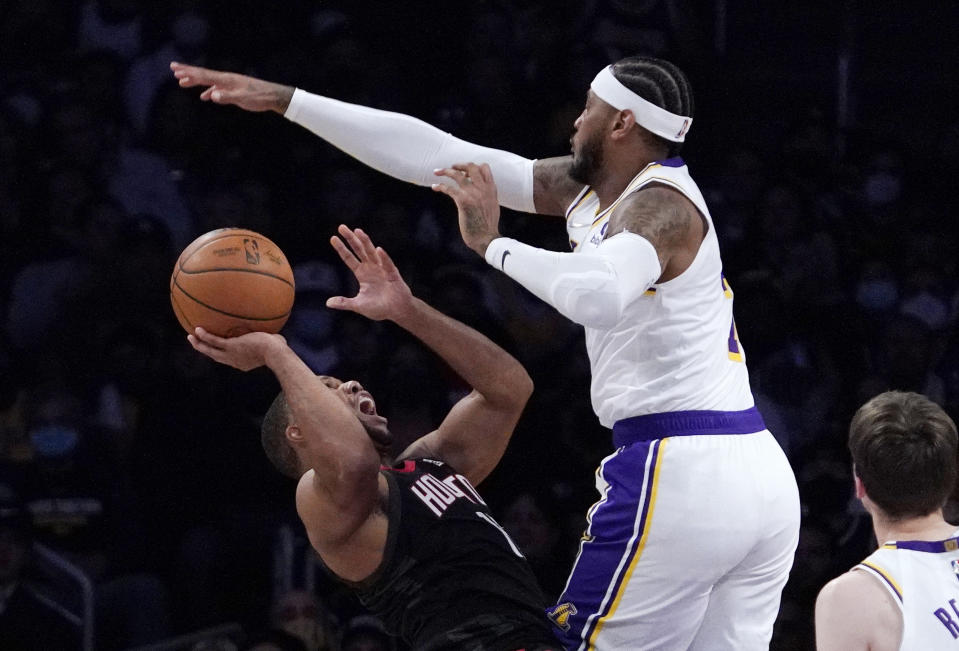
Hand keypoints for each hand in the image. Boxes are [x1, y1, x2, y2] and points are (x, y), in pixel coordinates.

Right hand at [170, 61, 293, 112]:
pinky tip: (205, 97)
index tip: (175, 70)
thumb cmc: (259, 98)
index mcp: (226, 80)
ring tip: (182, 83)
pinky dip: (209, 92)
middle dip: (188, 72)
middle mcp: (226, 79)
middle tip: (173, 69)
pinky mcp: (234, 90)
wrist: (273, 96)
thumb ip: (226, 97)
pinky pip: (218, 89)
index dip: (189, 73)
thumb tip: (211, 96)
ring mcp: (230, 84)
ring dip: (195, 82)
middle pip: (203, 74)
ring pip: (209, 81)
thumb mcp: (242, 99)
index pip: (203, 75)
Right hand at [188, 327, 286, 370]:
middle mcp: (234, 361)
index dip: (220, 354)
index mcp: (242, 362)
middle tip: (195, 343)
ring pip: (210, 351)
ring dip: (199, 344)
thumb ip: (272, 341)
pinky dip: (205, 336)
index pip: (229, 358)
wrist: (275, 353)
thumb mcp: (274, 345)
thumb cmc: (279, 349)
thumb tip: (278, 335)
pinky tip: (197, 329)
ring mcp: (231, 355)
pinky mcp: (231, 347)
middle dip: (204, 350)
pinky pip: (214, 341)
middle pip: (215, 356)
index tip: (216, 350)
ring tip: (190, 337)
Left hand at [326, 225, 413, 320]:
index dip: (341, 248)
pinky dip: (383, 258)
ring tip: (358, 231)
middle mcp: (371, 268)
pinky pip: (388, 264)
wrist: (398, 311)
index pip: (349, 258)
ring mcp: (382, 269)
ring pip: (372, 253)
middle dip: (351, 239)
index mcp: (362, 274)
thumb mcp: (359, 305)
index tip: (333, 238)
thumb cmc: (380, 308)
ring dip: (366, 242)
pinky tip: (378, 250)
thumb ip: (344, 303)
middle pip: (359, 250)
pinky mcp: (393, 275)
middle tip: (341, 227)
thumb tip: (328, 303)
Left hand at [432, 163, 500, 256]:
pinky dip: (440, 186)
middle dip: (459, 164)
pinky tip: (434, 187)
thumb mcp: (493, 206)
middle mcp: (483, 189)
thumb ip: (487, 196)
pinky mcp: (463, 201)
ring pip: (457, 174)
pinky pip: (448, 188)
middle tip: (452, 167)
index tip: (466, 171)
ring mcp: (473, 194)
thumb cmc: (488, 227)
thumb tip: (483, 193)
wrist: (486, 238)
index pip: (484, 168)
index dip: (473, 167)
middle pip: (471, 166)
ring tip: (437, 171)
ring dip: (445, 171)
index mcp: (491, 189)